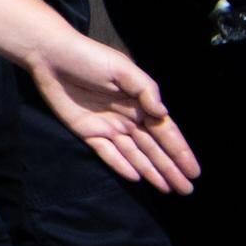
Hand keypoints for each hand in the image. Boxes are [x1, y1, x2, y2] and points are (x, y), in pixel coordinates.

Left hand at [29, 35, 197, 193]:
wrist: (50, 56)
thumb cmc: (89, 57)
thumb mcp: (123, 69)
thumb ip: (146, 90)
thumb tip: (163, 113)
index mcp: (140, 102)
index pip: (165, 132)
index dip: (180, 151)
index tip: (195, 171)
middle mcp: (127, 118)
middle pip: (153, 148)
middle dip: (171, 168)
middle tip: (187, 189)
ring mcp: (108, 127)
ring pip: (134, 155)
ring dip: (152, 172)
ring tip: (169, 189)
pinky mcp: (87, 132)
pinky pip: (107, 153)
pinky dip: (121, 165)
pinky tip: (137, 177)